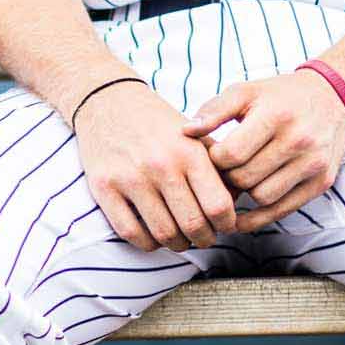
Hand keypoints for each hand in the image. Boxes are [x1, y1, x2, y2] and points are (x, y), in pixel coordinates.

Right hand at [73, 81, 237, 251]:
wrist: (107, 101)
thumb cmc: (157, 123)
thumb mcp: (194, 136)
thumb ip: (218, 168)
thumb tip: (239, 203)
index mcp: (188, 151)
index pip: (219, 206)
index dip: (227, 224)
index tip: (224, 224)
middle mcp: (160, 164)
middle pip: (193, 225)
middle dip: (204, 238)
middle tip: (204, 235)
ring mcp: (130, 177)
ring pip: (164, 234)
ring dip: (178, 244)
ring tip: (181, 237)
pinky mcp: (104, 187)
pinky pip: (131, 233)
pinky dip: (148, 243)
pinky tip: (155, 234)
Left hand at [183, 72, 344, 231]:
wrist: (332, 97)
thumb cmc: (279, 96)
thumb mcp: (245, 92)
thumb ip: (213, 110)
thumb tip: (186, 132)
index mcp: (275, 115)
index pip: (231, 154)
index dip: (215, 160)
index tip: (213, 156)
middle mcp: (298, 140)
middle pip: (245, 178)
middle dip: (228, 178)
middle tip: (223, 172)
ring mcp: (313, 163)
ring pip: (263, 197)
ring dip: (245, 194)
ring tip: (239, 181)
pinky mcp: (322, 182)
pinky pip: (283, 210)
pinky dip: (259, 218)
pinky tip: (242, 216)